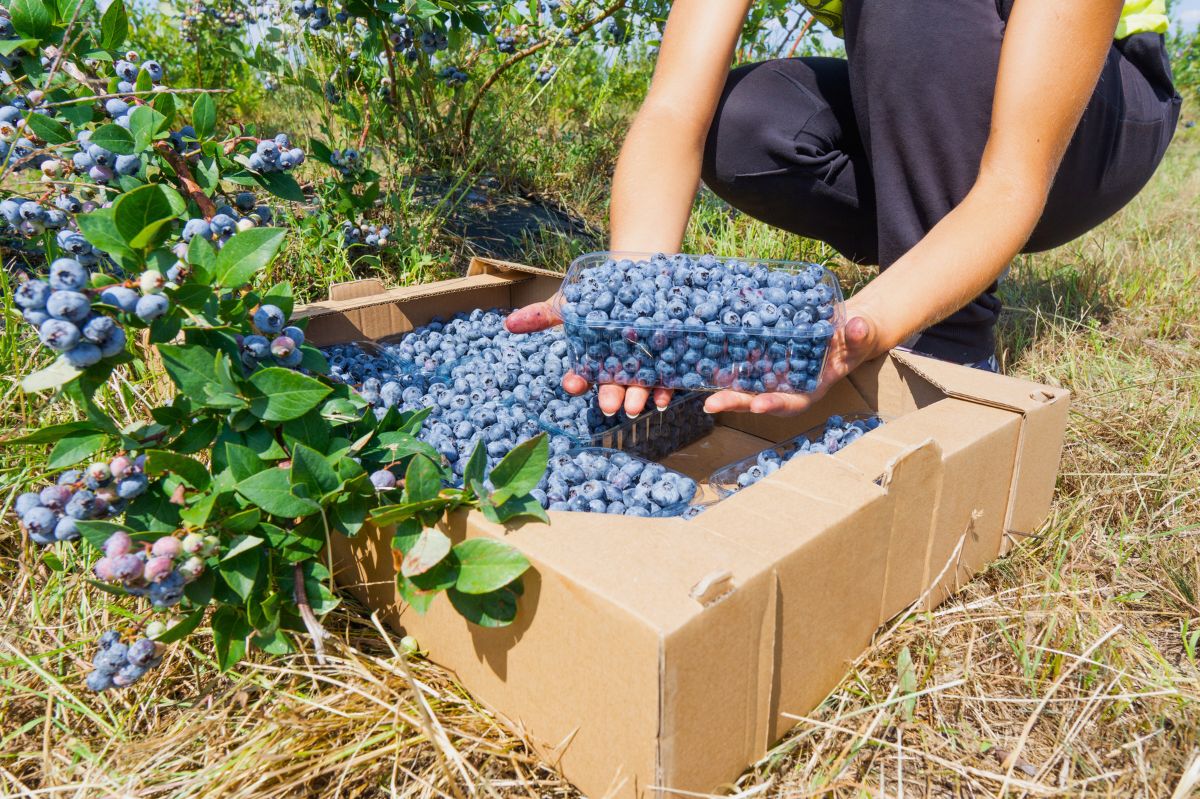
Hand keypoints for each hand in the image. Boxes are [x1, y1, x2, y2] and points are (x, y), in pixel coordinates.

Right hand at [505, 301, 673, 415]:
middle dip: (609, 396)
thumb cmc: (601, 293)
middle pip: (612, 386)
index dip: (577, 381)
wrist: (640, 274)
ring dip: (636, 399)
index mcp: (593, 360)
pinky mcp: (668, 361)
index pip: (582, 376)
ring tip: (633, 406)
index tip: (572, 384)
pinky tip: (664, 398)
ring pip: (638, 387)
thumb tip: (509, 323)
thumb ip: (544, 315)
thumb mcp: (572, 302)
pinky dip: (665, 390)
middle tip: (608, 405)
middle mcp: (617, 368)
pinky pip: (667, 380)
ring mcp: (643, 367)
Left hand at [702, 305, 883, 415]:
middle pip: (760, 399)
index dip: (776, 405)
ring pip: (747, 384)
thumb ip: (860, 335)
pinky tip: (703, 357)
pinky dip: (725, 362)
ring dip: (724, 387)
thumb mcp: (861, 334)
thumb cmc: (855, 336)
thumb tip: (858, 327)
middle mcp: (789, 386)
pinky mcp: (765, 357)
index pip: (793, 403)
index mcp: (812, 388)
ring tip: (699, 387)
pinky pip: (743, 362)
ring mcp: (775, 373)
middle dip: (737, 403)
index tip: (758, 405)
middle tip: (712, 403)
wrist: (845, 327)